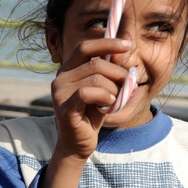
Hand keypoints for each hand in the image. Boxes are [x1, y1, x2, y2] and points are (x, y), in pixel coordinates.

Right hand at [50, 37, 132, 159]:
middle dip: (118, 73)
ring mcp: (59, 93)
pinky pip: (88, 93)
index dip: (107, 43)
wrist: (78, 143)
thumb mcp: (104, 88)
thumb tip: (121, 51)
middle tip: (128, 85)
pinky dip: (104, 97)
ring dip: (113, 89)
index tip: (128, 46)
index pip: (85, 47)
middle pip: (96, 63)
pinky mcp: (64, 108)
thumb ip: (109, 70)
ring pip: (96, 78)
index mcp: (67, 70)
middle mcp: (60, 78)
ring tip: (114, 100)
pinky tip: (108, 105)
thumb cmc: (92, 114)